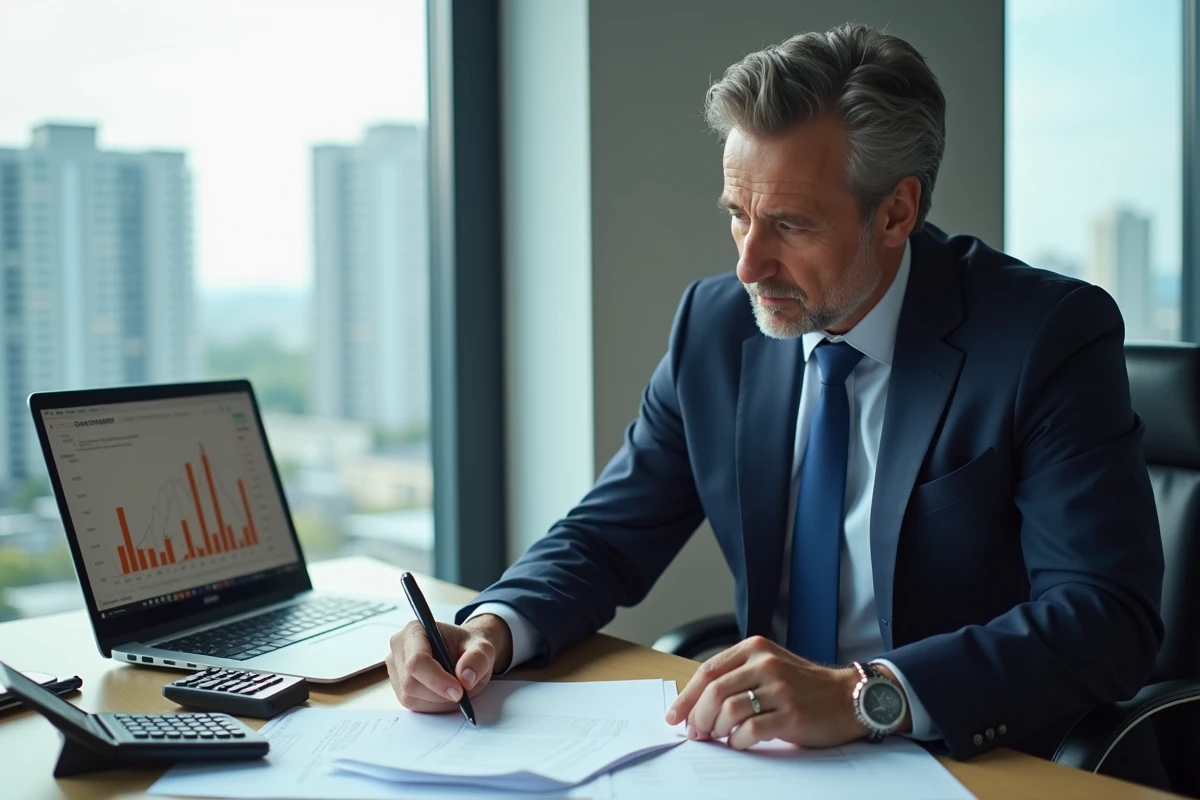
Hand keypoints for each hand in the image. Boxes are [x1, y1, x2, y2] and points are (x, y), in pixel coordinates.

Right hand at [386, 614, 513, 711]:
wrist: (464, 653)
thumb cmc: (469, 647)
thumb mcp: (483, 648)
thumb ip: (478, 659)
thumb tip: (465, 677)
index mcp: (415, 630)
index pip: (416, 660)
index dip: (436, 679)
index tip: (459, 691)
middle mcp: (399, 648)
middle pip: (410, 683)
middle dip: (439, 694)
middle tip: (462, 693)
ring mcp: (396, 669)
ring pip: (410, 697)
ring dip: (437, 701)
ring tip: (454, 689)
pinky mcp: (398, 687)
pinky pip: (412, 705)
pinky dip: (432, 705)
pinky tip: (444, 694)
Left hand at [666, 636, 885, 749]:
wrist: (847, 697)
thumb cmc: (804, 685)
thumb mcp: (769, 666)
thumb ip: (737, 676)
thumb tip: (695, 703)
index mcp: (755, 648)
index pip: (708, 670)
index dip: (686, 696)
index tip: (674, 716)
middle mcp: (766, 664)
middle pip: (714, 691)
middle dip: (698, 717)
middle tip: (697, 733)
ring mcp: (780, 689)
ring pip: (728, 711)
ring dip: (716, 730)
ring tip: (719, 738)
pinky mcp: (792, 715)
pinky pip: (750, 730)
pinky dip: (738, 741)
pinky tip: (740, 743)